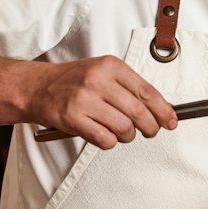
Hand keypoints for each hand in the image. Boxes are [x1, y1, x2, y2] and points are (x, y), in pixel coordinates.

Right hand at [30, 55, 176, 148]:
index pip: (148, 92)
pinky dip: (110, 142)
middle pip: (139, 112)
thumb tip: (161, 108)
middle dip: (151, 127)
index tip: (171, 121)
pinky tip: (106, 136)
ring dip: (129, 136)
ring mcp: (84, 100)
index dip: (164, 110)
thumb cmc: (73, 81)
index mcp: (110, 66)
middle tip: (151, 131)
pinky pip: (105, 139)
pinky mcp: (73, 118)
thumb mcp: (103, 72)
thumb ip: (129, 86)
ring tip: (123, 133)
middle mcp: (98, 81)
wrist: (36, 87)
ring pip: (124, 128)